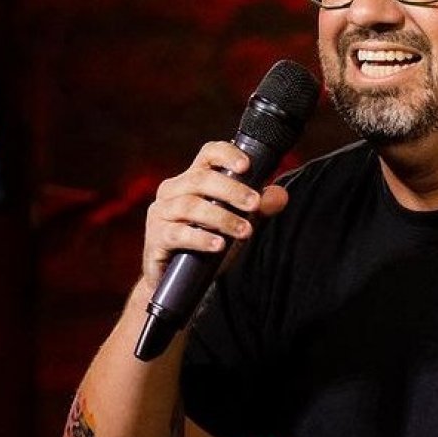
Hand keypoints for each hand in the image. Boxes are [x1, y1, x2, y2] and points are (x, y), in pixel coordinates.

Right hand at [140, 141, 288, 294]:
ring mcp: (161, 213)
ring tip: (245, 232)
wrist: (178, 282)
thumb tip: (281, 196)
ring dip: (222, 218)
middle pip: (200, 179)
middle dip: (231, 191)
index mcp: (193, 179)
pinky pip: (177, 233)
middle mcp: (172, 191)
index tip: (246, 166)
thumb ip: (258, 209)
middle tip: (255, 205)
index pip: (208, 155)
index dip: (226, 154)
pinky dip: (201, 238)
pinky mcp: (155, 238)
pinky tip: (219, 245)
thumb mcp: (237, 223)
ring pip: (190, 206)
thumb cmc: (208, 243)